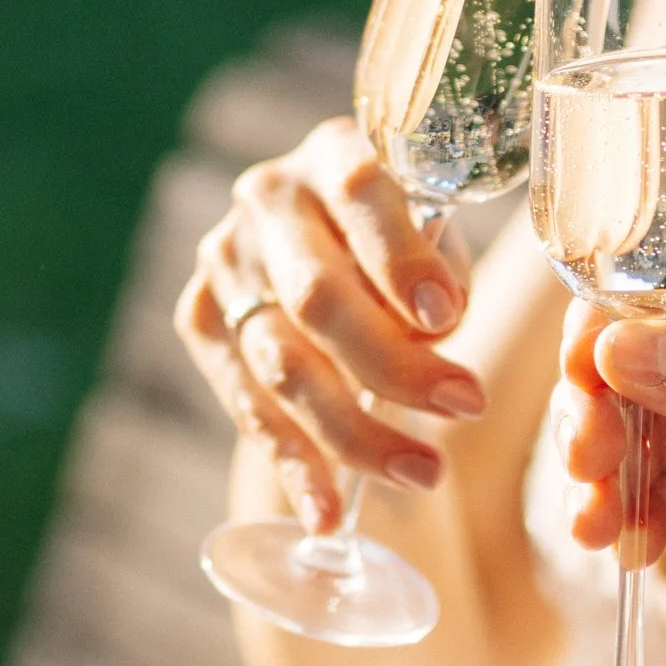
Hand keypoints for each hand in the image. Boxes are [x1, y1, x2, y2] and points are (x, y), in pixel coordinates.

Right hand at [175, 121, 484, 527]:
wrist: (323, 229)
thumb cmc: (402, 237)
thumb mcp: (434, 231)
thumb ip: (437, 274)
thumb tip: (432, 333)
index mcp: (334, 152)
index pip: (361, 195)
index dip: (400, 259)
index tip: (444, 320)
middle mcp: (268, 199)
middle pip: (318, 295)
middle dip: (394, 364)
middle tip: (465, 406)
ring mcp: (225, 260)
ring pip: (282, 361)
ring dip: (353, 429)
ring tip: (422, 474)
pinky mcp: (200, 318)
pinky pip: (247, 402)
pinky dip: (293, 463)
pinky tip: (326, 512)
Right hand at [556, 220, 665, 657]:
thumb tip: (618, 347)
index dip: (618, 316)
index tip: (585, 369)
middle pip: (635, 347)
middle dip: (600, 402)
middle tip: (585, 458)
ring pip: (630, 422)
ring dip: (601, 467)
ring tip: (596, 517)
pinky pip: (650, 489)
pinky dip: (625, 515)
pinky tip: (622, 544)